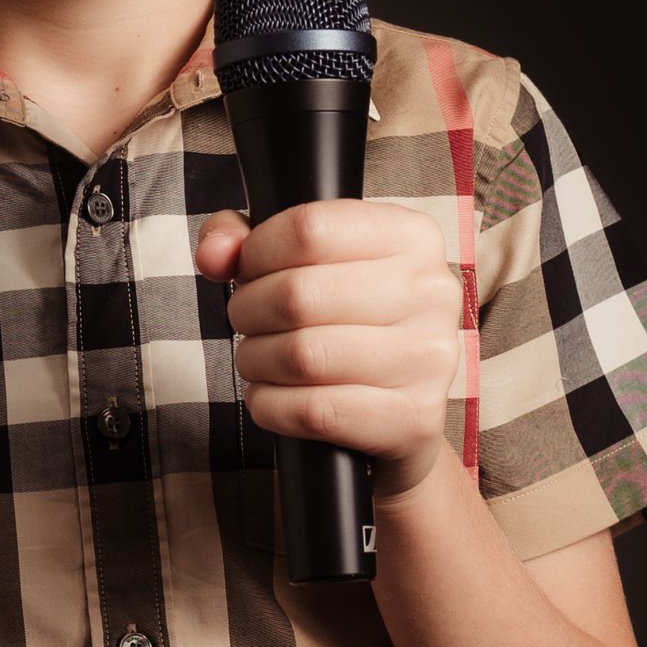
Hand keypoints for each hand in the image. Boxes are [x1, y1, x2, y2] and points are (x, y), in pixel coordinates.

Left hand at [193, 199, 465, 499]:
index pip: (309, 228)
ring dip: (256, 361)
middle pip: (299, 295)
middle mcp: (433, 292)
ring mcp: (429, 358)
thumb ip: (244, 240)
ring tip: (259, 359)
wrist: (398, 411)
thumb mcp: (301, 263)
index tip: (250, 271)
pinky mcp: (414, 417)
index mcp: (412, 236)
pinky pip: (314, 411)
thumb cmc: (345, 322)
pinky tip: (274, 396)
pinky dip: (272, 406)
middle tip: (247, 323)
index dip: (256, 253)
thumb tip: (214, 254)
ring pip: (302, 356)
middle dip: (248, 312)